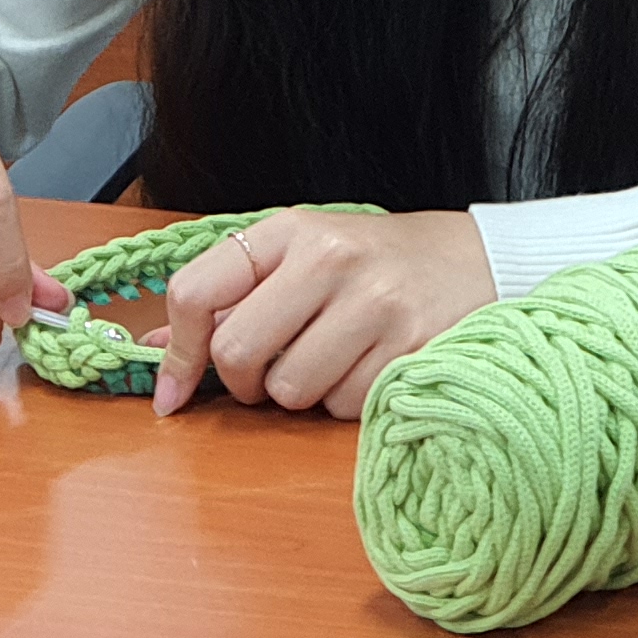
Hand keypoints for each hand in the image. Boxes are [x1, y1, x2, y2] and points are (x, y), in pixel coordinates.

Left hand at [147, 208, 495, 419]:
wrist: (482, 259)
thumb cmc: (378, 262)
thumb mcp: (303, 256)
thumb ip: (233, 295)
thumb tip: (155, 346)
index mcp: (291, 230)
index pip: (198, 291)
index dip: (176, 352)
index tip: (173, 390)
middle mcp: (331, 259)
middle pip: (237, 351)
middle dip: (243, 381)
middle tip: (268, 374)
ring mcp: (376, 303)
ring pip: (290, 390)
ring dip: (302, 393)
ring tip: (334, 359)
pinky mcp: (413, 346)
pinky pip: (343, 406)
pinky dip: (347, 401)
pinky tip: (370, 366)